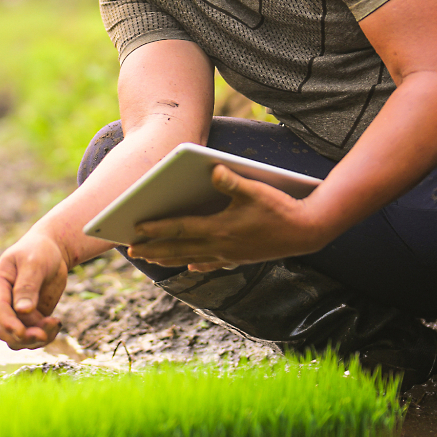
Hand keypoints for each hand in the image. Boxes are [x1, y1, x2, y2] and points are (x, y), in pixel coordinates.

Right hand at [0, 231, 71, 349]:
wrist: (51, 251)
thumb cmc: (39, 251)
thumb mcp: (34, 263)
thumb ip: (27, 286)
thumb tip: (22, 311)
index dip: (9, 323)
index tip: (24, 333)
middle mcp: (2, 300)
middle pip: (3, 329)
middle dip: (22, 337)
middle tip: (43, 335)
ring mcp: (15, 311)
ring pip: (17, 338)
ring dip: (35, 339)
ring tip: (55, 323)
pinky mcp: (29, 318)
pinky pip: (32, 336)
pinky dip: (44, 336)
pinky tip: (56, 323)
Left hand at [127, 166, 330, 270]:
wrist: (306, 232)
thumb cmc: (281, 208)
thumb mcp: (255, 189)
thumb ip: (231, 181)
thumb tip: (210, 169)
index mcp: (220, 228)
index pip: (180, 229)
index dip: (156, 229)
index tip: (135, 229)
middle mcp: (220, 246)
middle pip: (179, 249)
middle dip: (153, 250)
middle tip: (131, 250)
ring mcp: (229, 255)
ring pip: (190, 259)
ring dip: (168, 259)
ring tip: (150, 258)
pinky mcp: (239, 259)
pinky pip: (211, 264)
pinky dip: (196, 265)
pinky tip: (190, 266)